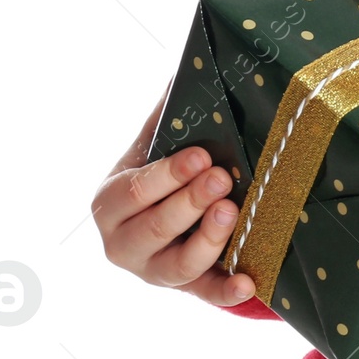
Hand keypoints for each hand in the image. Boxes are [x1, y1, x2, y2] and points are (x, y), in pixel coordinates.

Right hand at [91, 87, 257, 307]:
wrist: (156, 222)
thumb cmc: (157, 173)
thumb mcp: (153, 144)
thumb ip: (167, 112)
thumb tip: (191, 62)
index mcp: (110, 203)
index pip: (136, 191)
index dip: (168, 175)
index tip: (201, 155)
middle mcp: (123, 244)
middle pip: (155, 228)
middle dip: (190, 203)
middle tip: (222, 179)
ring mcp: (153, 272)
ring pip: (177, 266)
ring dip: (208, 240)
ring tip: (233, 212)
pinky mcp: (184, 290)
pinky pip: (204, 295)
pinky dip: (224, 292)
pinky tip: (248, 283)